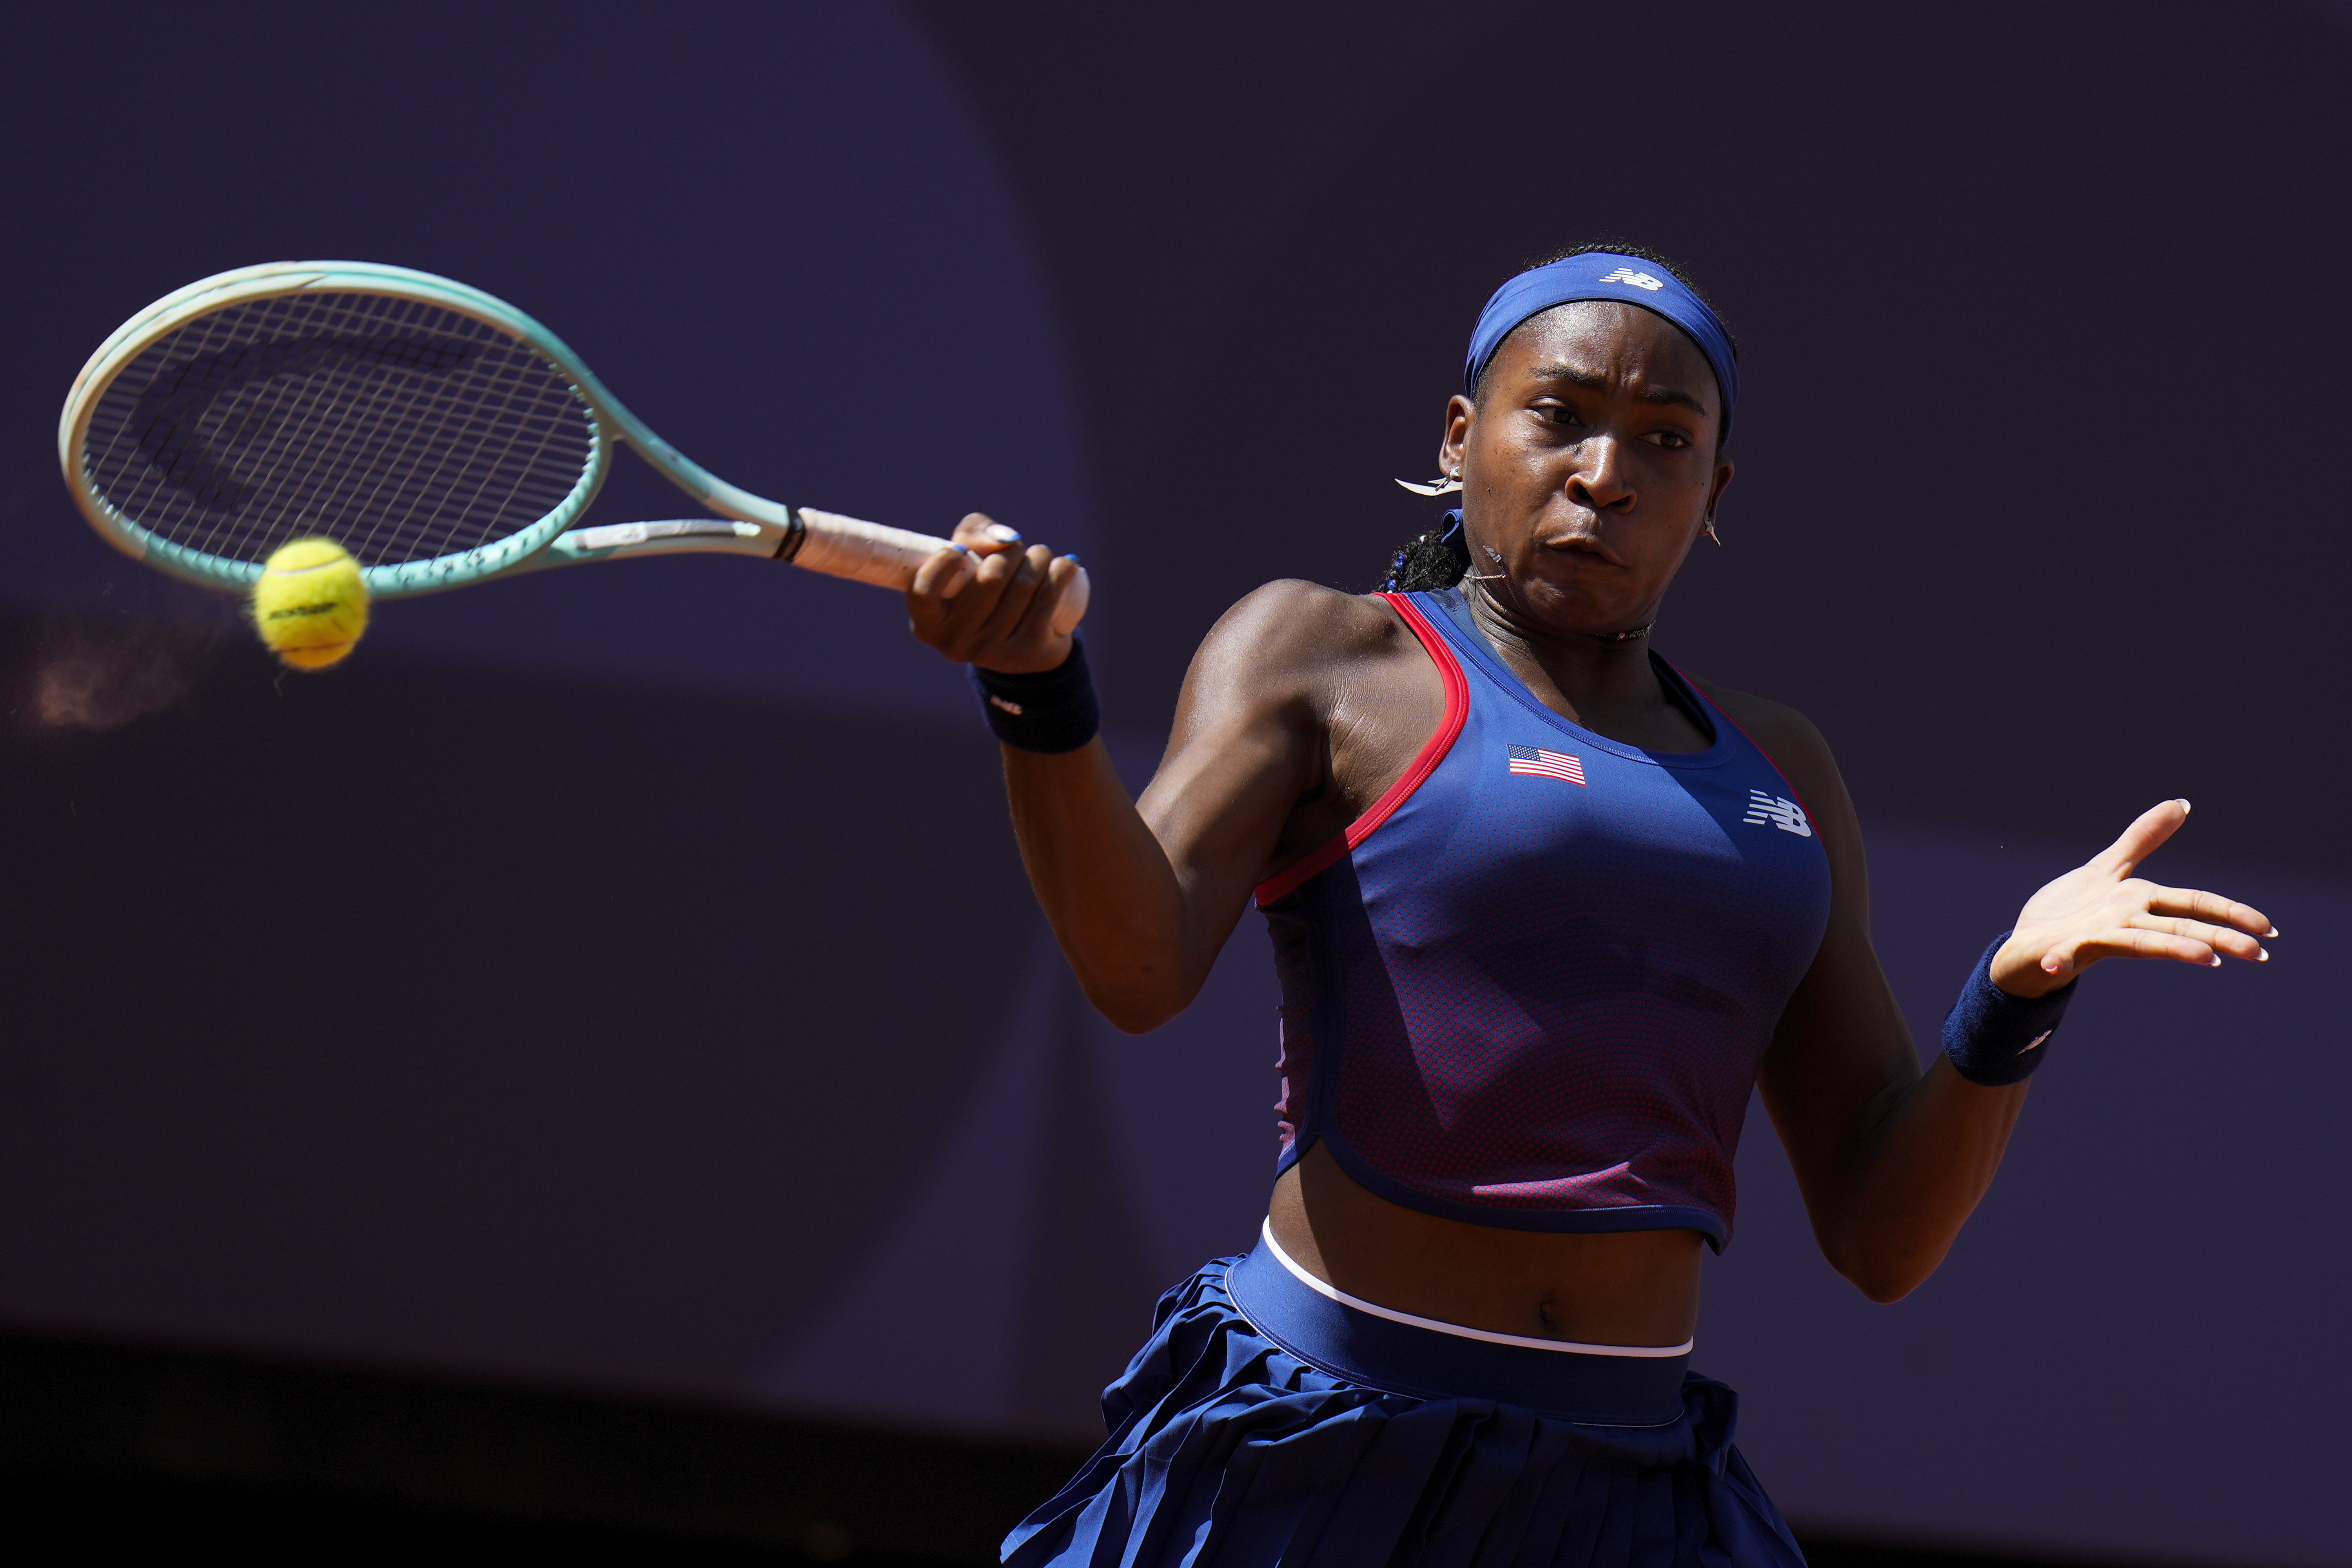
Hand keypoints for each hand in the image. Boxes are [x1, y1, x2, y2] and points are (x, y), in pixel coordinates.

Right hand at [906, 512, 1084, 672]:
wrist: (1022, 647)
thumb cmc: (984, 590)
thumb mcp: (968, 560)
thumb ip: (973, 534)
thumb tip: (1006, 539)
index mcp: (928, 623)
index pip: (925, 591)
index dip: (942, 563)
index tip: (961, 550)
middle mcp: (956, 642)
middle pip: (991, 578)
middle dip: (1012, 550)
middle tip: (1018, 547)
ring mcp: (992, 650)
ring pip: (1024, 586)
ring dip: (1039, 558)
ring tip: (1041, 555)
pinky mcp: (1027, 651)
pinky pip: (1048, 599)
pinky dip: (1061, 572)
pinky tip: (1066, 564)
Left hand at [1990, 799, 2274, 996]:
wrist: (2030, 942)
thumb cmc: (2073, 910)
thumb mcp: (2109, 867)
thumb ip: (2143, 838)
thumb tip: (2182, 803)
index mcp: (2140, 903)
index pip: (2195, 904)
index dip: (2231, 913)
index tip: (2269, 930)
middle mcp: (2125, 923)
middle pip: (2179, 927)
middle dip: (2219, 938)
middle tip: (2259, 954)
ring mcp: (2095, 937)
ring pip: (2139, 942)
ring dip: (2170, 948)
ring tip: (2205, 957)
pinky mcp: (2060, 947)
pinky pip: (2061, 953)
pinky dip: (2059, 958)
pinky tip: (2054, 963)